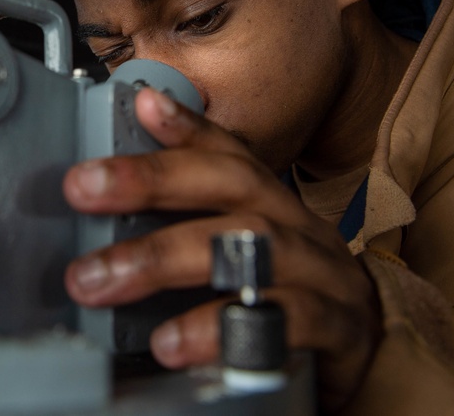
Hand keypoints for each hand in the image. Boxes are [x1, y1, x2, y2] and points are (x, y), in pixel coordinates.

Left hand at [62, 87, 382, 411]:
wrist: (372, 351)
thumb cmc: (290, 294)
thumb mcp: (244, 250)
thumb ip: (191, 226)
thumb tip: (111, 208)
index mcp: (271, 203)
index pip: (230, 153)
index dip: (187, 125)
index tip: (142, 102)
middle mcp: (297, 226)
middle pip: (231, 184)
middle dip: (151, 179)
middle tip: (81, 188)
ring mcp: (322, 273)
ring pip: (249, 247)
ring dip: (164, 258)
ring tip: (101, 279)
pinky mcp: (338, 329)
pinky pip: (283, 321)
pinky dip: (221, 328)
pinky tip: (172, 341)